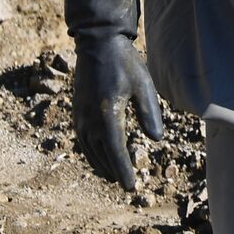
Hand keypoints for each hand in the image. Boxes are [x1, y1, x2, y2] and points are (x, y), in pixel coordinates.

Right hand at [71, 35, 162, 189]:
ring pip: (90, 151)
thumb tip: (156, 140)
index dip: (123, 171)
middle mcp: (89, 120)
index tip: (130, 188)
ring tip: (114, 176)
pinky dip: (92, 153)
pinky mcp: (77, 112)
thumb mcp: (144, 86)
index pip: (115, 151)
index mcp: (108, 115)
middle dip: (114, 171)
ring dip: (102, 165)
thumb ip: (149, 113)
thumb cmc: (125, 64)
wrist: (98, 45)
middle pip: (102, 155)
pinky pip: (82, 141)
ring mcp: (80, 117)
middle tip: (127, 186)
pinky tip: (100, 156)